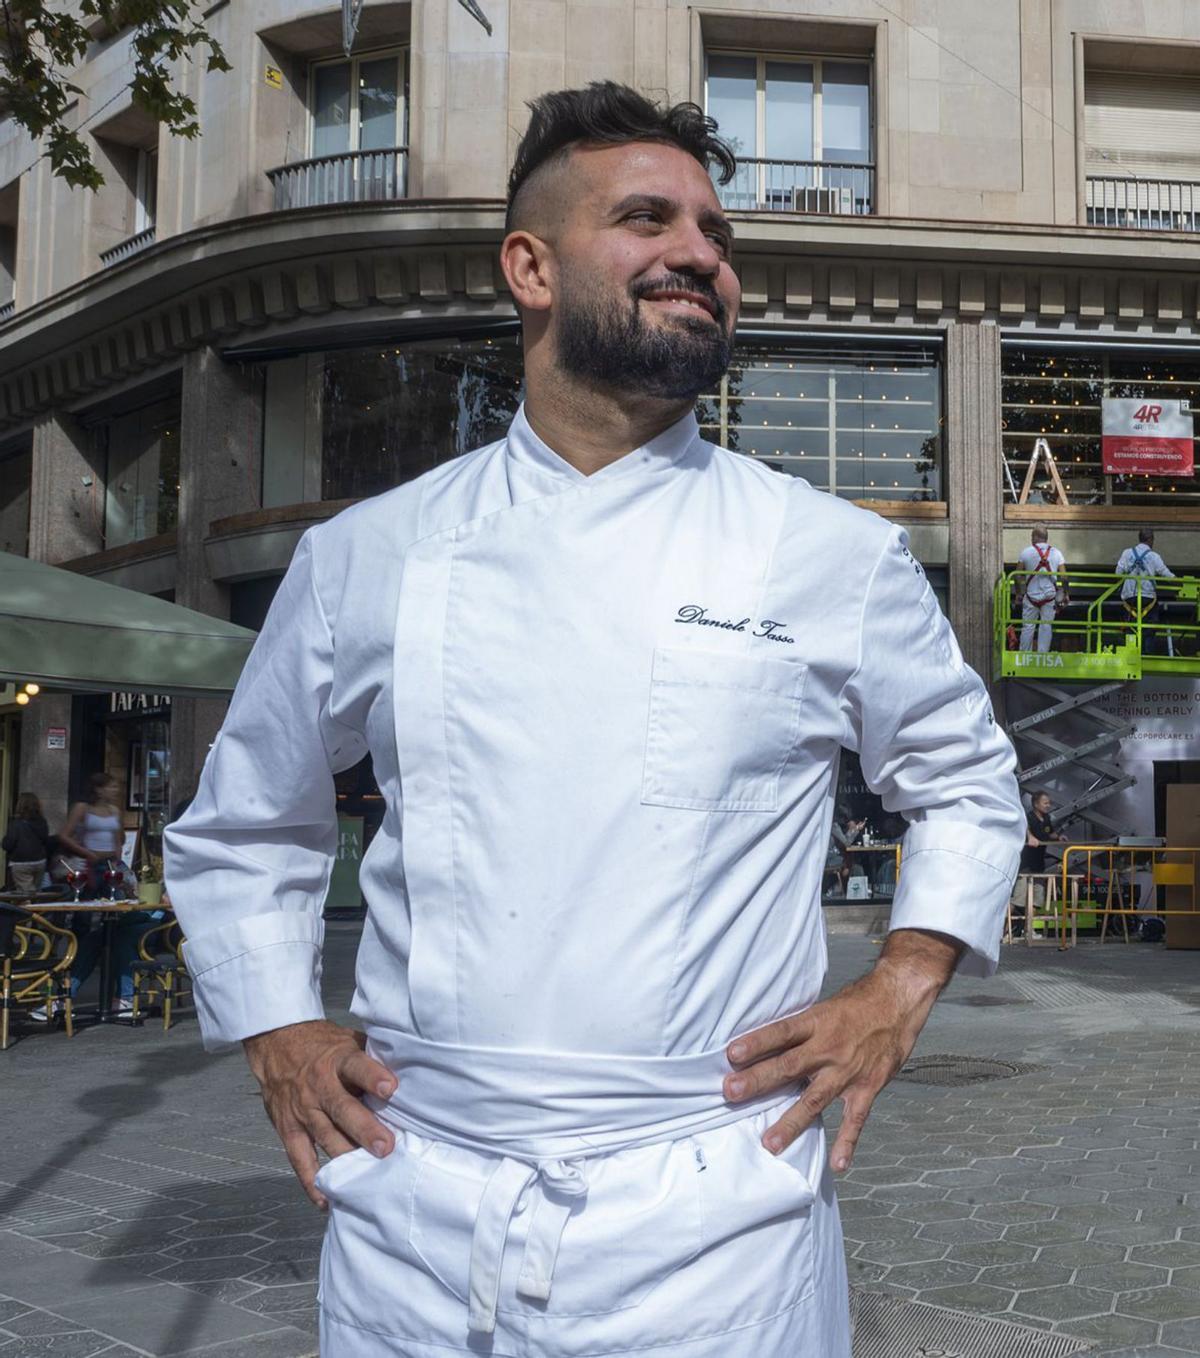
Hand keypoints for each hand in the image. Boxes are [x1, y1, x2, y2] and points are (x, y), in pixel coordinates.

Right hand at [244, 1019, 397, 1208]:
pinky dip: (311, 1182)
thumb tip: (411, 1070)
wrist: (278, 1044)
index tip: (391, 1089)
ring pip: (325, 1137)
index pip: (356, 1066)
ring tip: (367, 1178)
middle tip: (386, 1146)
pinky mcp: (288, 1129)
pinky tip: (327, 1201)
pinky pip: (299, 1159)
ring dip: (346, 1156)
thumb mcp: (347, 1041)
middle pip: (342, 1108)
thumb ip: (372, 1056)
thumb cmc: (325, 1045)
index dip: (373, 1077)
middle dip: (364, 1129)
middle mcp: (318, 1086)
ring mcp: (302, 1110)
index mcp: (337, 1059)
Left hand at [723, 930, 960, 1172]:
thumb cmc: (857, 1004)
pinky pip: (855, 1119)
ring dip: (791, 1122)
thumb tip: (767, 1042)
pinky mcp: (868, 1087)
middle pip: (789, 1066)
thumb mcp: (824, 1006)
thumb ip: (801, 1028)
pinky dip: (847, 1142)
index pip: (781, 1032)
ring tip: (769, 1142)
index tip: (731, 1054)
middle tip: (732, 1093)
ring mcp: (848, 1071)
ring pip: (814, 1100)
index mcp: (816, 1022)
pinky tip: (838, 1164)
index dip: (757, 1042)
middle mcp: (829, 1048)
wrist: (899, 1002)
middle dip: (759, 1081)